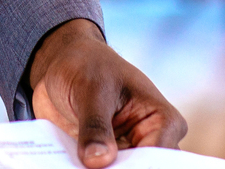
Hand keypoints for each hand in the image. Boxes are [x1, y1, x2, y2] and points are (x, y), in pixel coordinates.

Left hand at [27, 20, 185, 164]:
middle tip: (92, 165)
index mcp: (162, 119)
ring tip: (80, 163)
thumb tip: (98, 160)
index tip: (112, 163)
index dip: (140, 165)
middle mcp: (149, 140)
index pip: (159, 154)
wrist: (63, 66)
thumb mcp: (91, 89)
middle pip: (144, 168)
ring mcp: (126, 152)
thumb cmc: (87, 65)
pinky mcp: (104, 159)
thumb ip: (95, 125)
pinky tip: (70, 164)